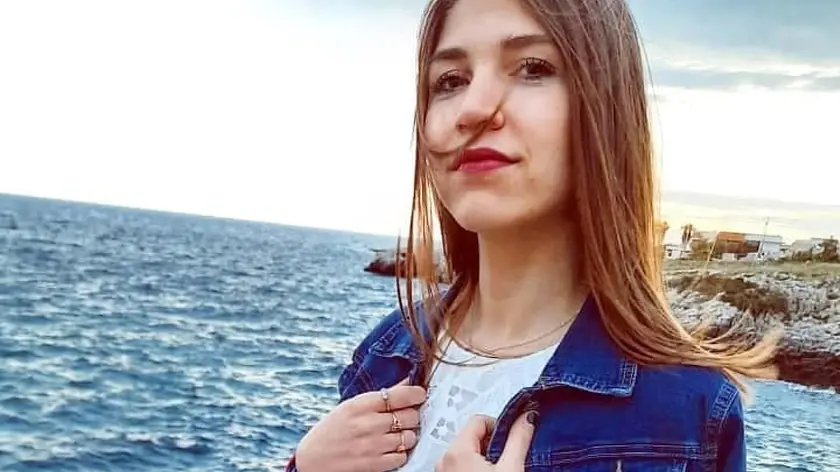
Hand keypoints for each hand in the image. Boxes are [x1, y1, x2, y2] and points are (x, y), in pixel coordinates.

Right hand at [294, 378, 426, 471]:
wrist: (311, 459)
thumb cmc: (332, 430)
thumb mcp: (350, 407)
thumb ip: (380, 396)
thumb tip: (407, 381)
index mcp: (360, 405)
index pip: (399, 395)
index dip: (416, 394)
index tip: (420, 395)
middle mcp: (367, 424)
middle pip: (409, 416)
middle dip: (413, 416)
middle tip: (407, 417)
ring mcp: (371, 446)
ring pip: (409, 437)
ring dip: (408, 436)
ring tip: (399, 434)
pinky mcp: (373, 465)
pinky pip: (401, 456)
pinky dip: (401, 453)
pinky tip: (392, 449)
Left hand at [435, 411, 537, 471]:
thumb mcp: (511, 468)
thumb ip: (518, 439)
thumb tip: (527, 417)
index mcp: (456, 451)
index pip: (479, 420)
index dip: (499, 426)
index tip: (510, 439)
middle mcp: (444, 459)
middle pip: (472, 435)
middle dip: (492, 443)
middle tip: (506, 459)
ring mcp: (442, 471)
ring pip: (467, 450)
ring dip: (484, 456)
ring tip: (498, 470)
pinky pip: (460, 464)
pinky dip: (475, 467)